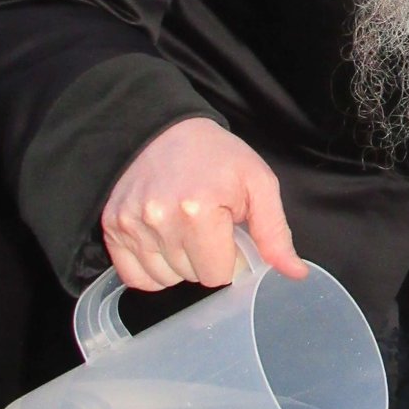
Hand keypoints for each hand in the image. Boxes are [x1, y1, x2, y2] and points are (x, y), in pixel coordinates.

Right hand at [101, 117, 308, 290]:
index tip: (228, 232)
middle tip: (207, 225)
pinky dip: (152, 268)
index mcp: (199, 209)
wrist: (163, 128)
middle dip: (206, 257)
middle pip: (193, 277)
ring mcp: (131, 225)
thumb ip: (275, 232)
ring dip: (180, 264)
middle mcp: (159, 220)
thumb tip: (295, 273)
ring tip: (184, 229)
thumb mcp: (257, 182)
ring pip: (165, 280)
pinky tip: (163, 242)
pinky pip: (136, 277)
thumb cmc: (216, 156)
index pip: (219, 274)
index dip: (230, 257)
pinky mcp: (112, 227)